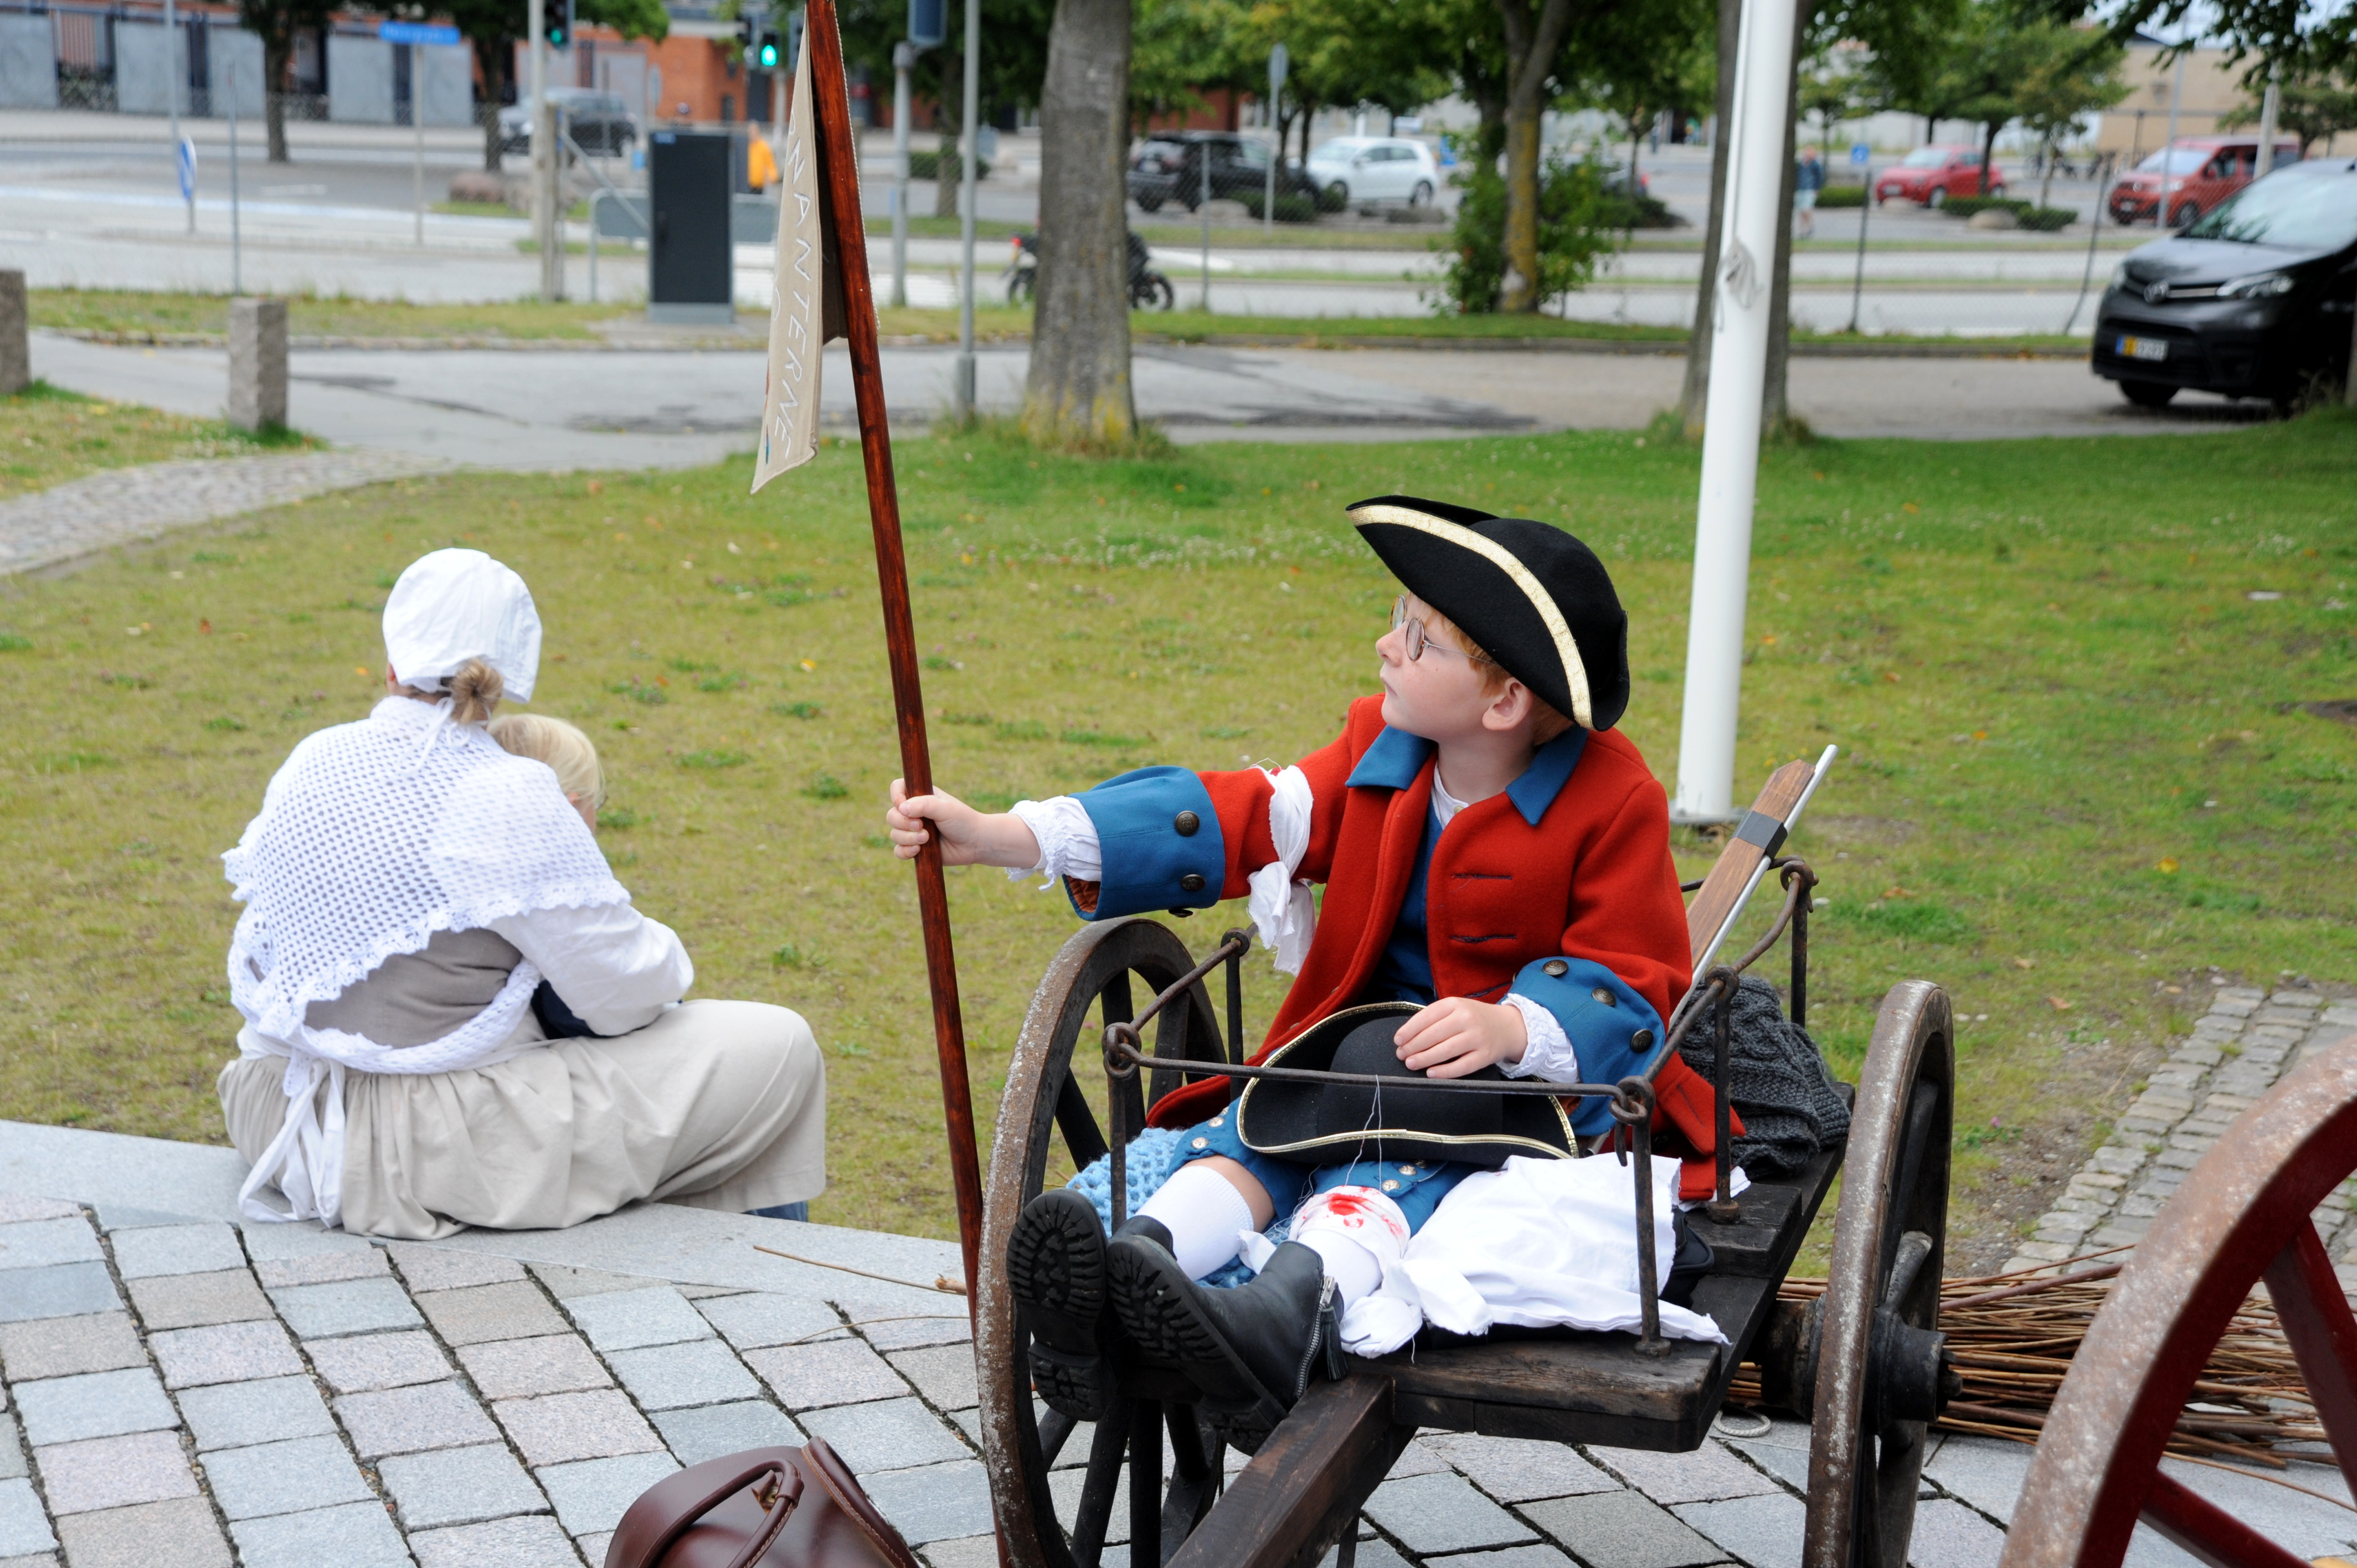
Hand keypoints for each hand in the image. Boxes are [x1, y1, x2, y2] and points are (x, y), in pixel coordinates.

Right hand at [885, 779, 1042, 868]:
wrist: (976, 844)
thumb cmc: (963, 821)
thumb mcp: (945, 808)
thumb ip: (924, 805)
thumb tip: (901, 807)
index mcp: (921, 796)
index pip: (898, 788)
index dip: (896, 795)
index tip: (902, 805)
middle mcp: (915, 813)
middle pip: (892, 815)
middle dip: (903, 823)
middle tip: (922, 826)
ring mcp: (914, 831)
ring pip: (894, 834)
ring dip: (907, 838)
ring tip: (925, 840)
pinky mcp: (916, 848)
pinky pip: (898, 851)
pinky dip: (905, 851)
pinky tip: (918, 851)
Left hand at [1394, 997, 1527, 1078]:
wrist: (1509, 1027)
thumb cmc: (1474, 1018)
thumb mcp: (1456, 1009)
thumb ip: (1434, 1018)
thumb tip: (1407, 1037)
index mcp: (1455, 1004)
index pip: (1426, 1017)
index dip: (1409, 1030)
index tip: (1398, 1041)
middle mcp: (1466, 1019)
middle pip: (1433, 1035)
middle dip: (1413, 1047)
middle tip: (1401, 1055)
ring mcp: (1477, 1037)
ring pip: (1445, 1050)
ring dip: (1424, 1059)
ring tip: (1411, 1064)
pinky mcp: (1485, 1055)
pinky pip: (1462, 1066)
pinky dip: (1444, 1071)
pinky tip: (1431, 1074)